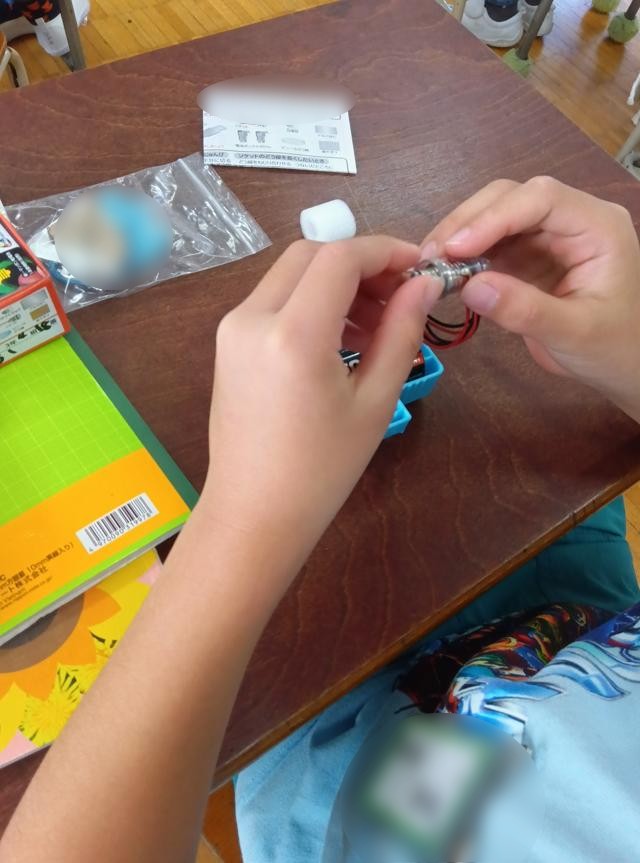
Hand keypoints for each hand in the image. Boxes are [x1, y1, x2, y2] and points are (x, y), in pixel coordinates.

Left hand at [202, 237, 440, 572]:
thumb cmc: (321, 471)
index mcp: (293, 335)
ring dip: (336, 283)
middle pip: (312, 254)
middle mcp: (252, 319)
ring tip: (375, 326)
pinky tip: (341, 338)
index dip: (386, 251)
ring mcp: (232, 329)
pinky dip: (311, 302)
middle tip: (399, 297)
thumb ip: (401, 332)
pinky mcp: (228, 342)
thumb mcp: (374, 401)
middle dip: (361, 264)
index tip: (420, 269)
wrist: (254, 513)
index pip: (340, 257)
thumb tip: (424, 284)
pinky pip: (274, 300)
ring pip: (291, 274)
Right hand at [422, 177, 639, 421]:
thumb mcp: (574, 333)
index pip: (541, 199)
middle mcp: (571, 220)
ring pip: (493, 217)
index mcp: (597, 226)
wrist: (623, 366)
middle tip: (431, 257)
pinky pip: (489, 246)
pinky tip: (444, 274)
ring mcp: (546, 237)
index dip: (494, 217)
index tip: (456, 248)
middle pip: (511, 198)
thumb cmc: (613, 348)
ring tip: (430, 266)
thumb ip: (525, 310)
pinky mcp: (526, 257)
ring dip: (459, 237)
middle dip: (468, 223)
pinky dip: (463, 257)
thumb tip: (470, 286)